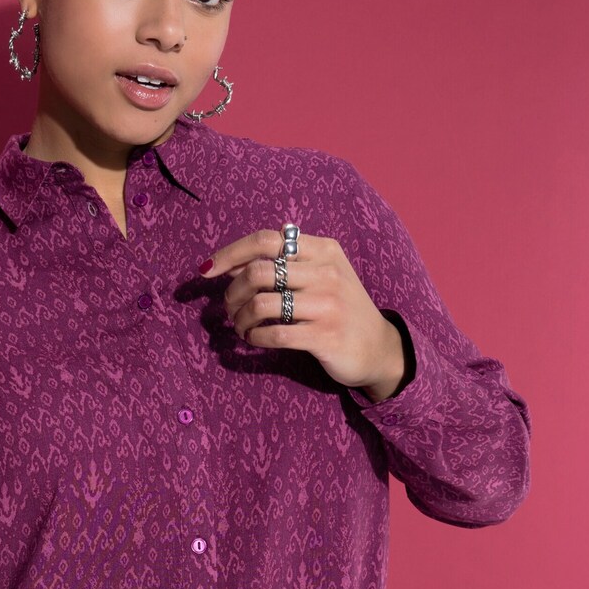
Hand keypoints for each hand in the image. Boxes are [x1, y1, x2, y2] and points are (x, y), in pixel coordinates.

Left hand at [199, 228, 405, 399]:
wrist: (380, 348)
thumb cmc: (340, 309)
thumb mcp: (322, 276)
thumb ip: (285, 265)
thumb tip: (234, 264)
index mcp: (323, 250)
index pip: (266, 240)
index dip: (230, 253)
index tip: (208, 270)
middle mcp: (327, 273)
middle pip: (258, 272)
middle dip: (232, 293)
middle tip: (230, 309)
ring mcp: (328, 305)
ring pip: (261, 304)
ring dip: (240, 319)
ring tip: (241, 327)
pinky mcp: (325, 336)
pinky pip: (274, 334)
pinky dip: (255, 338)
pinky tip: (254, 340)